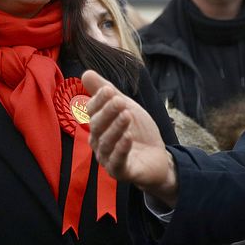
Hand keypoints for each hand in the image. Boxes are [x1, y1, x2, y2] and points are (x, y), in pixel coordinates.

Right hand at [83, 70, 177, 205]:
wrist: (158, 156)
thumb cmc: (139, 131)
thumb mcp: (126, 107)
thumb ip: (106, 92)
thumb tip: (86, 73)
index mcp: (98, 127)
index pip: (91, 112)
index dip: (99, 101)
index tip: (108, 89)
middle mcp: (99, 143)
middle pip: (97, 127)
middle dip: (108, 113)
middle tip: (120, 101)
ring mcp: (108, 159)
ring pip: (106, 143)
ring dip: (116, 128)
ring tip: (127, 115)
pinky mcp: (120, 172)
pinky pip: (117, 161)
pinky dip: (121, 149)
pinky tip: (128, 137)